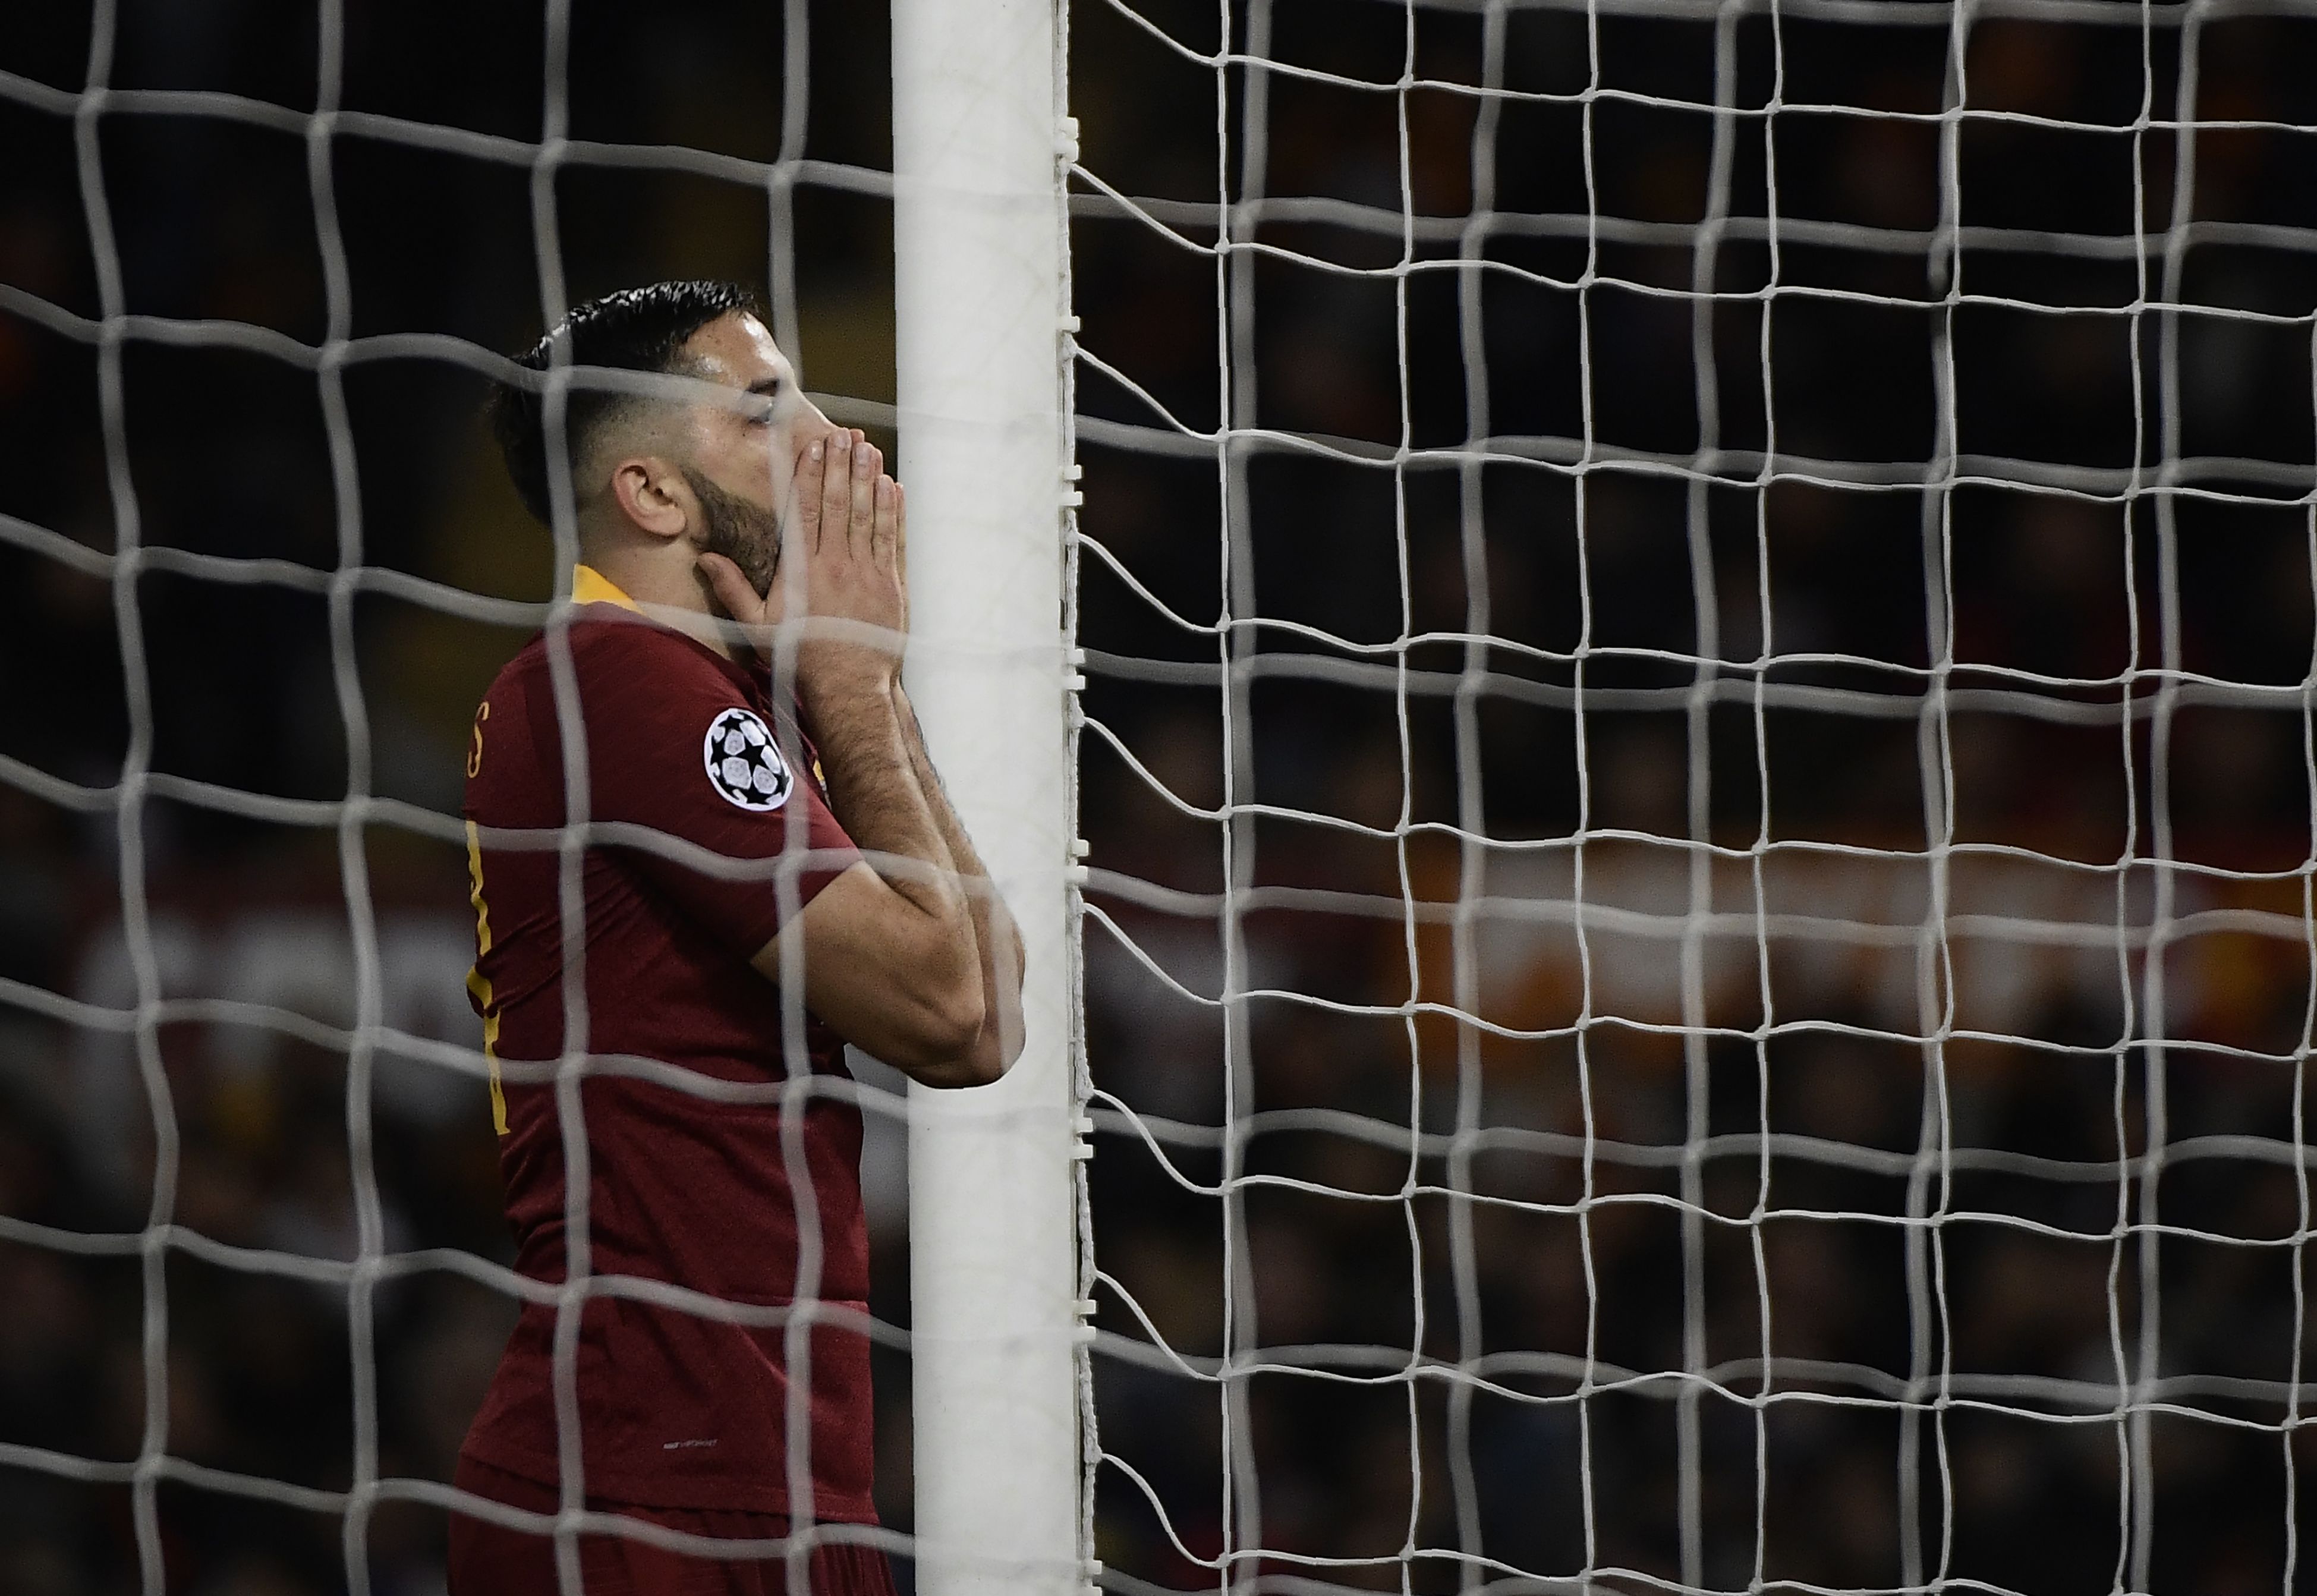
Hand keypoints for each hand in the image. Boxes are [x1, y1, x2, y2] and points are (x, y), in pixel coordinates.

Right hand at [698, 430, 907, 696]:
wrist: (848, 688)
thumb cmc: (799, 657)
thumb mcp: (757, 627)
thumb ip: (733, 589)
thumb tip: (704, 559)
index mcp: (802, 571)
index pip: (805, 511)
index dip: (809, 475)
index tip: (812, 446)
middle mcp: (835, 565)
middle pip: (838, 504)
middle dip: (840, 466)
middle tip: (844, 435)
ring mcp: (867, 573)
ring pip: (868, 516)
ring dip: (868, 479)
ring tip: (869, 449)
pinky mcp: (892, 585)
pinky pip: (893, 540)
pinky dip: (894, 512)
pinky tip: (893, 486)